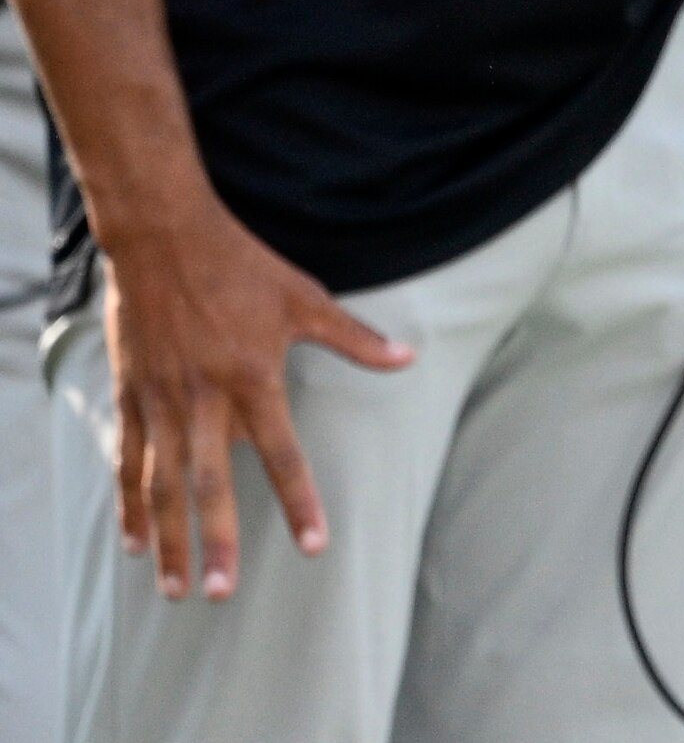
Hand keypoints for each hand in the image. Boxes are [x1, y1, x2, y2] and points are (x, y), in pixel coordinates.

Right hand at [93, 199, 410, 599]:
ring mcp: (161, 400)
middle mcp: (203, 398)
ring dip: (166, 538)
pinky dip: (128, 502)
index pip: (283, 454)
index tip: (313, 545)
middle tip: (219, 593)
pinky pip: (127, 460)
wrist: (162, 238)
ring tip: (174, 587)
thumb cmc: (241, 266)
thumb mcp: (304, 297)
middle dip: (214, 542)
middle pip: (208, 485)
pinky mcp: (131, 395)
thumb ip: (354, 338)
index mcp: (252, 378)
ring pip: (161, 484)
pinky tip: (132, 540)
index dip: (299, 501)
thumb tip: (408, 358)